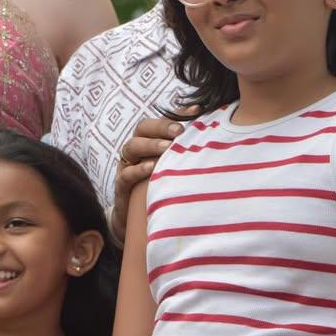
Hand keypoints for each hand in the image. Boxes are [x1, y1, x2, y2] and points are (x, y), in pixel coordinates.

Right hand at [110, 112, 193, 240]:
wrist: (138, 223)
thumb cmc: (159, 188)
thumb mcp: (171, 168)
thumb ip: (186, 151)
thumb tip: (214, 131)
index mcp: (147, 142)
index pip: (157, 122)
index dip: (173, 115)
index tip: (195, 112)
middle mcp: (135, 151)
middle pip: (142, 129)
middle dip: (161, 128)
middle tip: (179, 131)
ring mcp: (125, 168)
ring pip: (131, 148)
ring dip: (150, 146)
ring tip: (168, 148)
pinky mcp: (121, 188)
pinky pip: (125, 175)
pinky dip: (137, 170)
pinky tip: (151, 169)